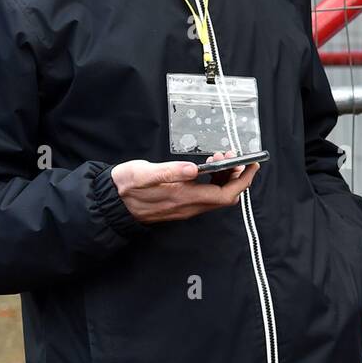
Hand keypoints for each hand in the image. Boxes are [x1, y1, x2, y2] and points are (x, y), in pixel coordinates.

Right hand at [111, 150, 259, 224]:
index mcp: (183, 197)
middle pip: (225, 195)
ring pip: (215, 195)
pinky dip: (212, 180)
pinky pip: (205, 195)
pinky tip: (206, 167)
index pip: (225, 194)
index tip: (252, 165)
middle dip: (235, 175)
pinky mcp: (180, 204)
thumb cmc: (125, 185)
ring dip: (224, 176)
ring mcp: (185, 207)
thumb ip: (169, 171)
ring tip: (219, 157)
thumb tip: (193, 169)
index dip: (243, 181)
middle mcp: (188, 206)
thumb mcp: (143, 173)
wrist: (110, 203)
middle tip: (233, 155)